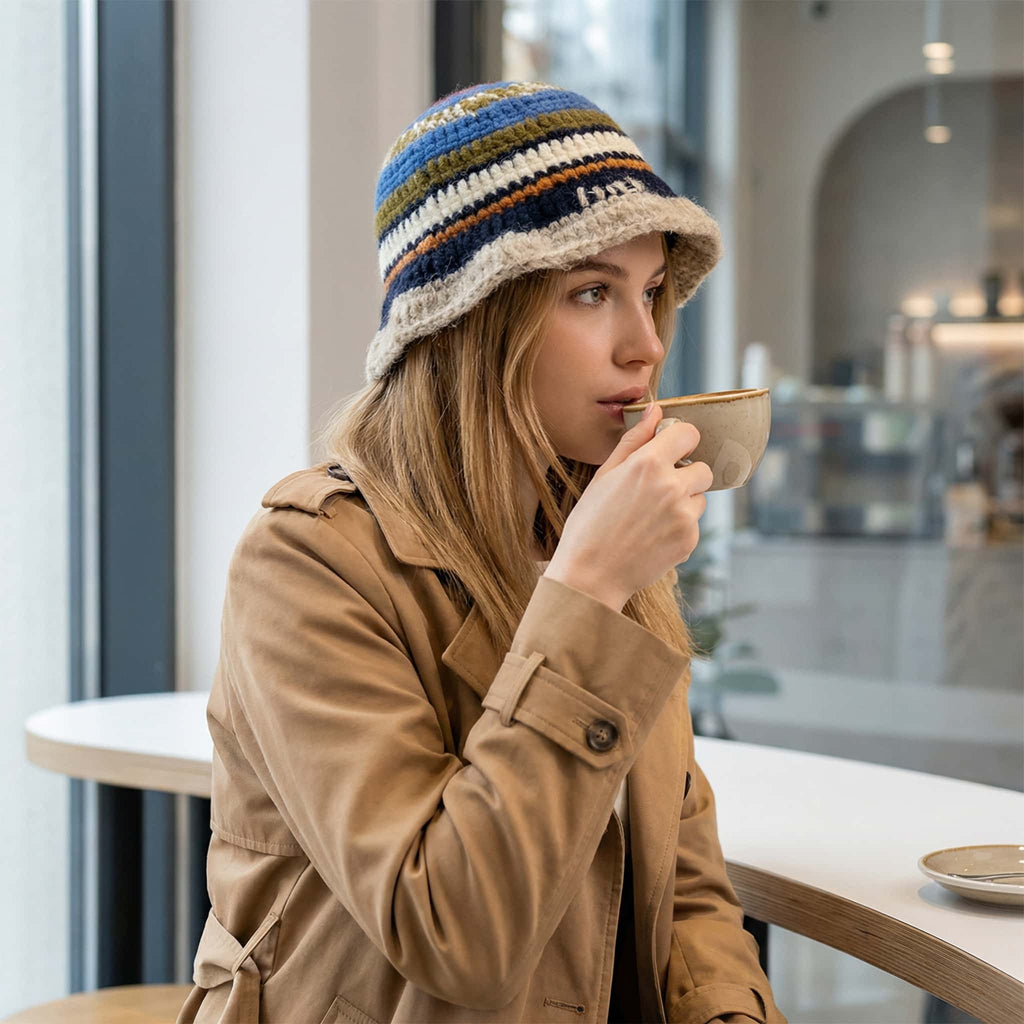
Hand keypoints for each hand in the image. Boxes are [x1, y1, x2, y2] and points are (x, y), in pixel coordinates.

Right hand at [544, 401, 712, 611]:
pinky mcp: (690, 541)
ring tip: (650, 519)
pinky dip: (678, 528)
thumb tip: (655, 410)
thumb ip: (634, 440)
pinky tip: (651, 537)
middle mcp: (672, 486)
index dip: (680, 441)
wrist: (590, 576)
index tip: (670, 450)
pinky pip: (693, 524)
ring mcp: (684, 516)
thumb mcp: (604, 475)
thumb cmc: (589, 523)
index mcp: (648, 464)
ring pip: (700, 498)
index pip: (688, 434)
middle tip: (657, 491)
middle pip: (702, 468)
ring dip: (683, 503)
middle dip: (685, 475)